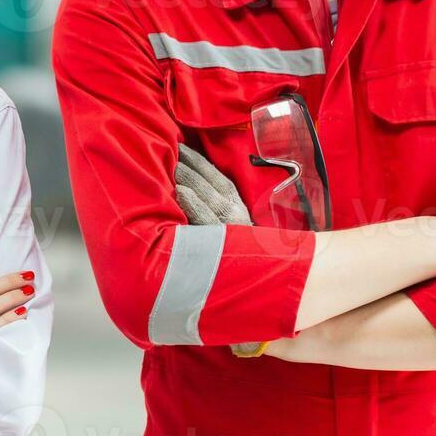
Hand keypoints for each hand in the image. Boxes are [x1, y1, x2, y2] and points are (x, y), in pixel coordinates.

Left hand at [171, 147, 267, 356]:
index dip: (199, 162)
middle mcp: (235, 215)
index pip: (217, 178)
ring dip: (187, 178)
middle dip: (188, 165)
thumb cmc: (245, 259)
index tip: (180, 146)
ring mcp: (230, 229)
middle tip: (166, 147)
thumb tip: (190, 191)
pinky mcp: (223, 244)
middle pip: (208, 183)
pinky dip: (192, 204)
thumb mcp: (236, 232)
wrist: (269, 289)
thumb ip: (218, 212)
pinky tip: (178, 192)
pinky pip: (205, 220)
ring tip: (168, 163)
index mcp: (238, 209)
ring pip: (205, 197)